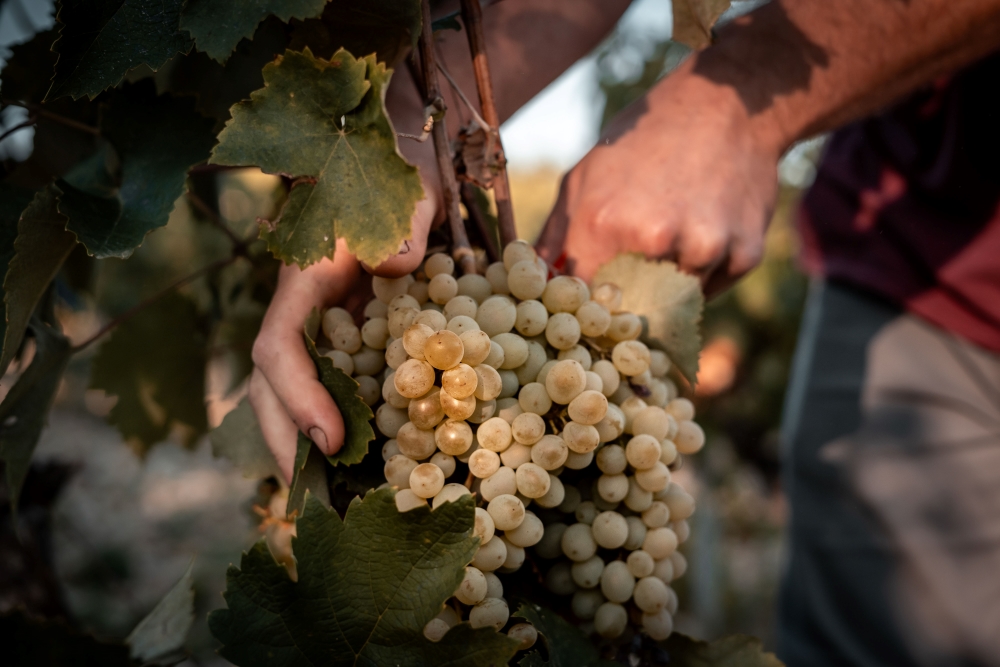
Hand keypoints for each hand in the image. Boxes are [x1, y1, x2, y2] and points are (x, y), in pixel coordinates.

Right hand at [249, 66, 441, 481]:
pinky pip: (325, 392)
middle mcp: (302, 311)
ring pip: (289, 396)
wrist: (396, 171)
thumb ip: (403, 225)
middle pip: (270, 386)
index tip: (331, 441)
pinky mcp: (343, 342)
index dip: (298, 396)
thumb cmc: (398, 180)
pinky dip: (333, 432)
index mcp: (305, 279)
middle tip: (318, 505)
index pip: (280, 345)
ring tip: (331, 506)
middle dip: (286, 443)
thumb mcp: (406, 194)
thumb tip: (399, 267)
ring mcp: (318, 329)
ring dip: (302, 449)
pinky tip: (358, 471)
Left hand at [536, 62, 783, 295]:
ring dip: (666, 289)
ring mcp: (704, 250)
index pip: (582, 302)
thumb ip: (554, 236)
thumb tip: (532, 282)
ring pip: (673, 305)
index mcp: (605, 223)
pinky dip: (701, 277)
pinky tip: (702, 233)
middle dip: (624, 302)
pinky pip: (710, 293)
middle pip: (628, 310)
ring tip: (672, 240)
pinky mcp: (745, 256)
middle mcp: (654, 241)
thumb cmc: (643, 140)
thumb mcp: (582, 176)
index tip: (588, 304)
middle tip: (629, 278)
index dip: (584, 307)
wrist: (727, 104)